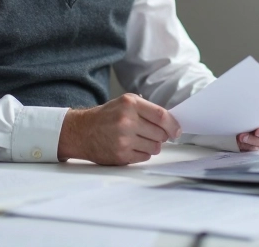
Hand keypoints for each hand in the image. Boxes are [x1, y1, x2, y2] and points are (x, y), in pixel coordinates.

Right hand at [57, 93, 181, 165]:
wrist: (81, 131)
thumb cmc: (106, 116)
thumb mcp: (125, 102)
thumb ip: (147, 109)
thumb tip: (171, 123)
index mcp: (130, 104)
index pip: (161, 116)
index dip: (173, 125)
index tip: (177, 131)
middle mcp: (126, 120)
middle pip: (160, 133)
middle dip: (162, 136)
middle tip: (154, 134)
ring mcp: (123, 139)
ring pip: (155, 147)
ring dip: (153, 145)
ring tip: (141, 140)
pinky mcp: (120, 155)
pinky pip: (145, 157)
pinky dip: (143, 153)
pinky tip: (132, 146)